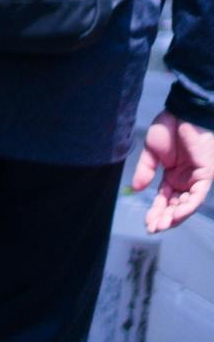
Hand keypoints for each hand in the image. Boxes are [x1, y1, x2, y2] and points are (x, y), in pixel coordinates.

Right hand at [133, 110, 213, 232]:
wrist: (181, 113)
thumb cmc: (168, 128)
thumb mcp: (151, 152)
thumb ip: (145, 171)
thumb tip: (136, 189)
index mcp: (172, 177)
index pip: (164, 200)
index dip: (156, 212)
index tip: (146, 223)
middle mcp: (186, 181)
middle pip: (176, 206)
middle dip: (164, 219)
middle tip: (153, 228)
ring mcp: (197, 179)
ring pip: (187, 204)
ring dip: (175, 217)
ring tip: (162, 225)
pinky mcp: (205, 174)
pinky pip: (198, 195)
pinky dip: (188, 206)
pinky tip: (176, 214)